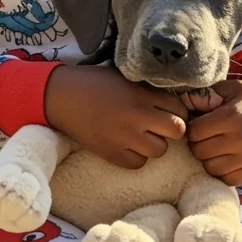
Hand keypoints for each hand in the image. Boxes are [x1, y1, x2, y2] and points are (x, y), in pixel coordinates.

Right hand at [43, 65, 186, 169]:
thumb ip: (149, 90)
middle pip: (177, 130)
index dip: (178, 111)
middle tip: (161, 127)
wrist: (62, 96)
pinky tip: (128, 146)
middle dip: (173, 129)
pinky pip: (138, 163)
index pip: (180, 108)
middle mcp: (137, 115)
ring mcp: (125, 136)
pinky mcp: (111, 153)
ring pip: (160, 150)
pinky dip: (137, 157)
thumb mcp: (126, 77)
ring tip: (143, 136)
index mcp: (142, 93)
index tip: (169, 112)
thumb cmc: (95, 83)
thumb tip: (173, 102)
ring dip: (155, 144)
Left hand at [186, 78, 241, 186]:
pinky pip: (228, 179)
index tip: (198, 124)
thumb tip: (181, 105)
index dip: (191, 128)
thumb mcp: (230, 89)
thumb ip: (204, 96)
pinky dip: (222, 171)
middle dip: (198, 144)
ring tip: (214, 147)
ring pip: (211, 168)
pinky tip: (225, 158)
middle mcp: (241, 139)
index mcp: (231, 117)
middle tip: (205, 137)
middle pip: (200, 152)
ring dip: (208, 159)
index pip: (194, 132)